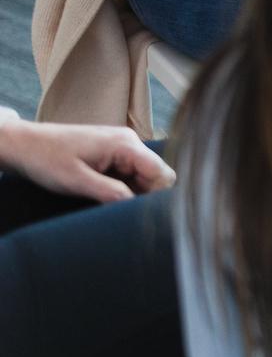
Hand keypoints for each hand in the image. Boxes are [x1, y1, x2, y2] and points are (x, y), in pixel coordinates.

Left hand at [0, 118, 173, 203]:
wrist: (25, 144)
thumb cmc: (46, 158)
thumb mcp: (76, 181)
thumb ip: (110, 192)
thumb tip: (136, 207)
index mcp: (125, 144)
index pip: (162, 173)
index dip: (156, 196)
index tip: (137, 214)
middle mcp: (129, 142)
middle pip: (156, 175)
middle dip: (144, 196)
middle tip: (119, 211)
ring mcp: (122, 146)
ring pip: (144, 176)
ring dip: (132, 192)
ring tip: (107, 203)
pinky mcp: (114, 152)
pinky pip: (131, 173)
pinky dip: (124, 187)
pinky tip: (105, 194)